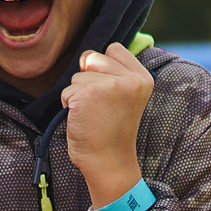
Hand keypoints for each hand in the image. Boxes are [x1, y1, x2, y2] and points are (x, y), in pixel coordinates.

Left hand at [61, 41, 153, 209]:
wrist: (109, 162)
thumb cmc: (112, 131)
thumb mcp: (125, 97)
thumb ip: (115, 73)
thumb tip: (86, 57)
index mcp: (143, 78)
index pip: (114, 49)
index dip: (103, 67)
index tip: (109, 93)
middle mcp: (130, 79)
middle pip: (92, 58)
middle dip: (87, 79)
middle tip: (99, 106)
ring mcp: (109, 85)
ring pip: (77, 76)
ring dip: (77, 94)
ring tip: (93, 115)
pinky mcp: (87, 94)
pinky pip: (66, 90)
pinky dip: (68, 105)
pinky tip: (83, 119)